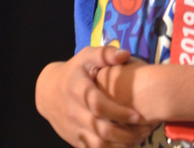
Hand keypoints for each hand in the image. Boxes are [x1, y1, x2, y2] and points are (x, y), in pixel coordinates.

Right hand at [35, 46, 153, 147]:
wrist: (48, 92)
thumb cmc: (74, 71)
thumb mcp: (86, 56)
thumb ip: (105, 54)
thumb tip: (125, 54)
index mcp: (78, 89)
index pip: (98, 105)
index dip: (118, 112)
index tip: (138, 115)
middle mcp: (74, 111)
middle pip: (100, 129)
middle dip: (125, 133)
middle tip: (146, 130)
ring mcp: (73, 128)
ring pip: (98, 145)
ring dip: (120, 145)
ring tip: (140, 138)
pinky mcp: (75, 140)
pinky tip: (127, 145)